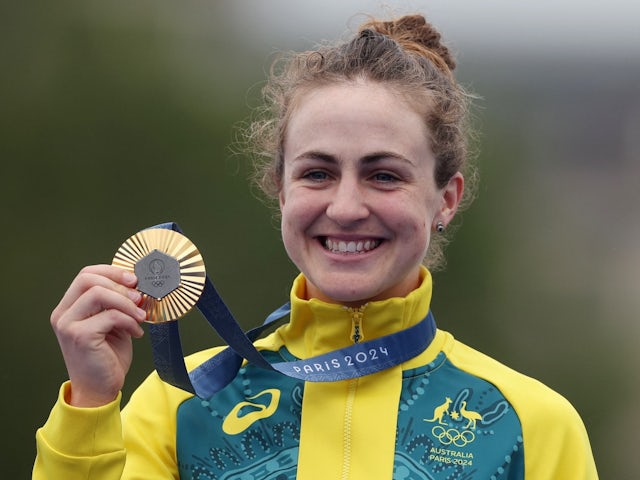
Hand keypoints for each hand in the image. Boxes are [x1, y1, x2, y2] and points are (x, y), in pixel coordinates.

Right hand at [50, 265, 146, 406]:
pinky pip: (109, 316)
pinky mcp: (80, 336)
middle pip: (89, 279)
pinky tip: (136, 332)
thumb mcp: (113, 323)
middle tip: (140, 297)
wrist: (100, 390)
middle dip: (120, 284)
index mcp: (69, 307)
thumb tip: (137, 285)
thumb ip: (118, 303)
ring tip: (141, 316)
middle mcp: (63, 314)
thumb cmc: (107, 356)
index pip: (86, 274)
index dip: (112, 271)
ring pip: (99, 294)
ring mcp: (68, 325)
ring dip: (127, 303)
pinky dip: (129, 320)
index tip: (134, 279)